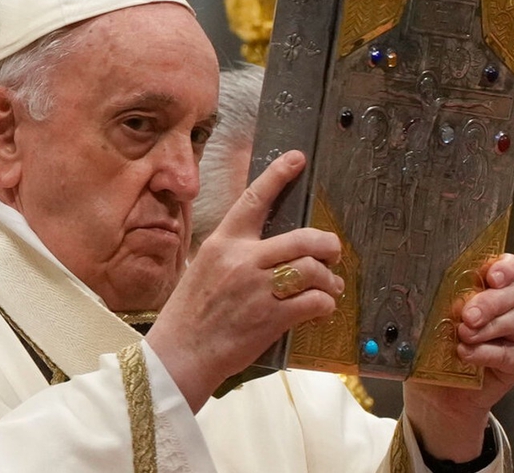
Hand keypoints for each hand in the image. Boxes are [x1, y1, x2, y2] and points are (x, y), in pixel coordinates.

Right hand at [146, 150, 343, 411]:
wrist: (180, 354)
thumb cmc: (191, 313)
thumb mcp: (204, 268)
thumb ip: (236, 253)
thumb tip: (273, 246)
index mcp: (223, 243)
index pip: (253, 199)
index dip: (278, 175)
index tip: (297, 159)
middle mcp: (242, 260)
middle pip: (303, 239)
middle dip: (328, 245)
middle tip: (333, 252)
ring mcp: (258, 289)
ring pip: (313, 270)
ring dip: (330, 279)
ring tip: (330, 287)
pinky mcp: (270, 317)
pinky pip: (314, 302)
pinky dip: (325, 304)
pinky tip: (322, 308)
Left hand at [403, 253, 513, 461]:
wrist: (434, 392)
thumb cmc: (430, 348)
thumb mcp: (427, 319)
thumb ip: (433, 302)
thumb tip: (418, 287)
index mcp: (485, 287)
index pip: (507, 268)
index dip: (505, 267)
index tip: (492, 276)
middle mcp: (504, 307)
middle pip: (512, 293)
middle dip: (489, 302)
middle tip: (467, 315)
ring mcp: (513, 334)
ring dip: (487, 327)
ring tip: (462, 335)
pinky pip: (507, 353)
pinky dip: (485, 352)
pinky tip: (465, 354)